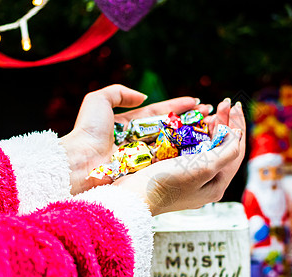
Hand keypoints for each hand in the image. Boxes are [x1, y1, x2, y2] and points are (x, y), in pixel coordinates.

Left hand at [60, 84, 210, 194]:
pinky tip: (200, 145)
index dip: (177, 106)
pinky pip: (169, 159)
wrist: (80, 163)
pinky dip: (184, 152)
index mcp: (128, 124)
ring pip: (173, 143)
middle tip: (211, 114)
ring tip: (211, 127)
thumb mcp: (98, 101)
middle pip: (169, 128)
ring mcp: (144, 156)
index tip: (196, 101)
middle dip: (189, 120)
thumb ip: (119, 92)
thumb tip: (143, 96)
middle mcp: (139, 140)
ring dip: (191, 135)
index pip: (158, 112)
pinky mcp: (147, 169)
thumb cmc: (87, 131)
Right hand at [113, 98, 245, 215]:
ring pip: (206, 149)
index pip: (235, 151)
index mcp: (216, 185)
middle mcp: (206, 183)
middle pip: (222, 149)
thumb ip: (225, 152)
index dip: (237, 126)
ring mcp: (190, 179)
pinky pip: (190, 150)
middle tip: (224, 103)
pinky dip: (194, 135)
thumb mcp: (203, 167)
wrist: (132, 197)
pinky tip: (191, 124)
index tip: (235, 106)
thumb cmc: (167, 183)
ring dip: (210, 128)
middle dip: (225, 124)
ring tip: (210, 112)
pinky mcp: (174, 173)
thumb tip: (237, 135)